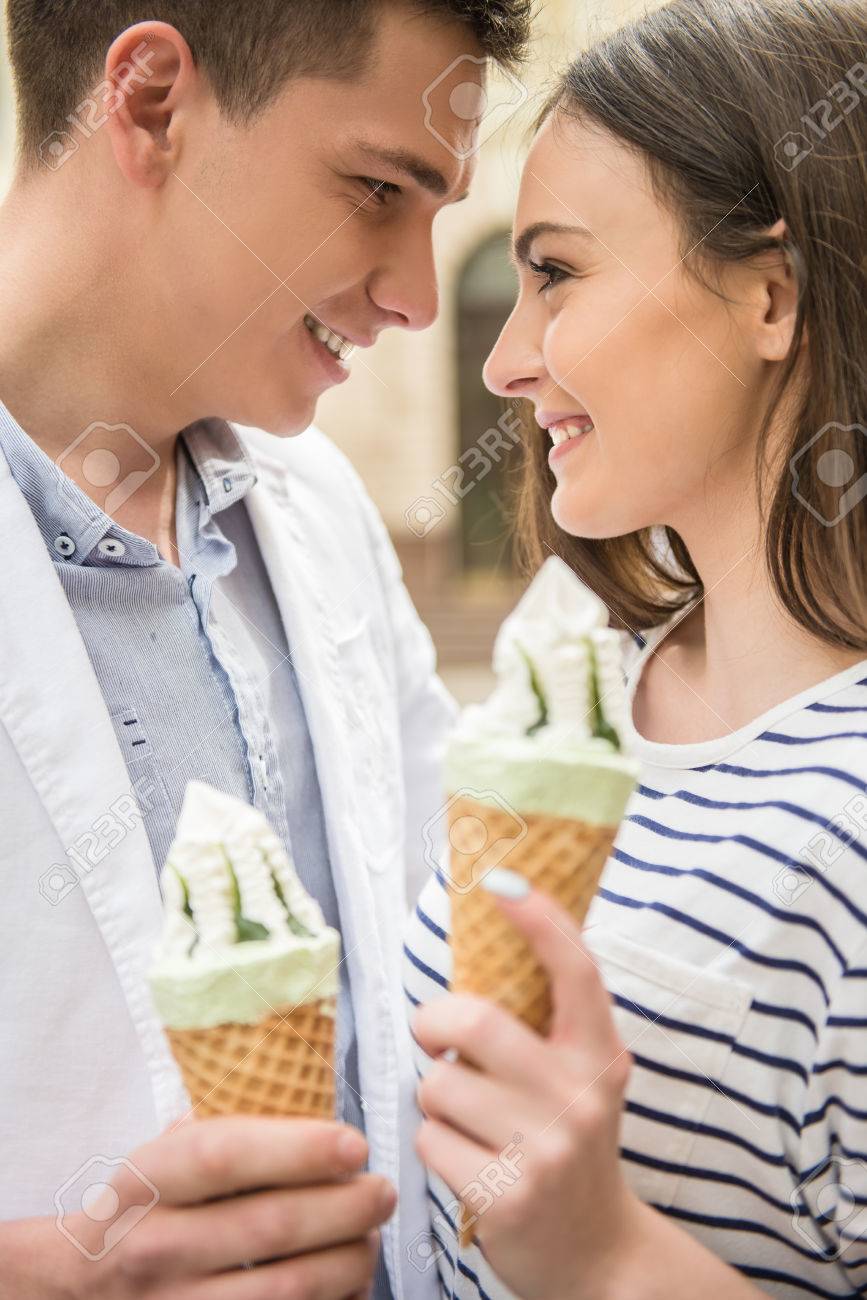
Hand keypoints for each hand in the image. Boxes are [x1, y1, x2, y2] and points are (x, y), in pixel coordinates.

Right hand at [1, 1116, 393, 1298]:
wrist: (81, 1290)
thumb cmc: (144, 1208)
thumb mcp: (161, 1158)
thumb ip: (222, 1134)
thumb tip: (315, 1096)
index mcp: (148, 1181)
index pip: (225, 1156)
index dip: (297, 1148)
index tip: (354, 1144)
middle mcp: (157, 1246)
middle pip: (271, 1226)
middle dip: (346, 1208)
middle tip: (383, 1190)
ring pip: (289, 1289)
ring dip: (349, 1262)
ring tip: (370, 1236)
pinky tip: (349, 1285)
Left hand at [413, 884, 636, 1299]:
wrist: (597, 1255)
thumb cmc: (569, 1145)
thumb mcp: (579, 1079)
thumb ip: (546, 1026)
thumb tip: (484, 948)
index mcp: (601, 1056)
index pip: (576, 971)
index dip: (539, 919)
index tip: (502, 881)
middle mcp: (580, 1096)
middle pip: (474, 1022)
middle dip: (433, 1023)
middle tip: (434, 1036)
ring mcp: (546, 1149)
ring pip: (438, 1085)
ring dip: (435, 1099)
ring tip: (469, 1121)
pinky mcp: (507, 1194)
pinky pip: (429, 1140)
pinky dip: (434, 1146)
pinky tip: (469, 1162)